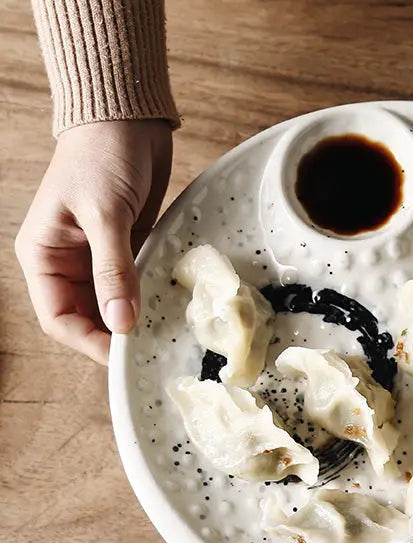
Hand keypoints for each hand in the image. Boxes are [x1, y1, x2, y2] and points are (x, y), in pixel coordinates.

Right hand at [15, 120, 172, 363]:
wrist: (127, 118)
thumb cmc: (102, 155)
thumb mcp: (105, 214)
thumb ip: (113, 269)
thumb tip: (121, 323)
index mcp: (44, 256)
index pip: (58, 318)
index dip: (89, 342)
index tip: (124, 355)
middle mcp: (67, 263)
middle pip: (87, 319)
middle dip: (114, 337)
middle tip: (152, 349)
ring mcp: (99, 259)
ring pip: (114, 307)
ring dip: (135, 320)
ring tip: (165, 334)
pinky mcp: (127, 250)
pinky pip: (136, 286)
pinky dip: (149, 299)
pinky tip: (171, 309)